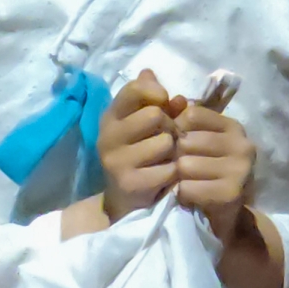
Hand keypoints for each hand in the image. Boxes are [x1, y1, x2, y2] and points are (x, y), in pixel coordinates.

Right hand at [94, 69, 185, 223]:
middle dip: (169, 126)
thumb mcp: (146, 124)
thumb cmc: (140, 152)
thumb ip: (162, 106)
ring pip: (165, 142)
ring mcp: (116, 161)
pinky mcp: (130, 183)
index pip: (133, 89)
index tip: (164, 100)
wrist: (123, 198)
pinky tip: (163, 176)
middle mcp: (108, 136)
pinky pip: (168, 169)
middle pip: (155, 115)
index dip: (155, 91)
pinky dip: (172, 172)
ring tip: (165, 158)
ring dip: (172, 151)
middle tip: (167, 137)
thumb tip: (180, 98)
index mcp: (110, 116)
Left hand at [169, 98, 255, 243]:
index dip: (175, 130)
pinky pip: (188, 187)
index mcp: (234, 126)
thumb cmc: (205, 174)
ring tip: (183, 182)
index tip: (177, 145)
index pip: (190, 115)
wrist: (223, 218)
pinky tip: (187, 196)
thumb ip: (180, 116)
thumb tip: (166, 92)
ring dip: (177, 177)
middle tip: (179, 169)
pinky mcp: (232, 193)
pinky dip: (182, 193)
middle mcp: (243, 144)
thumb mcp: (195, 142)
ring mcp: (240, 169)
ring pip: (185, 164)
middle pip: (186, 140)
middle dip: (175, 156)